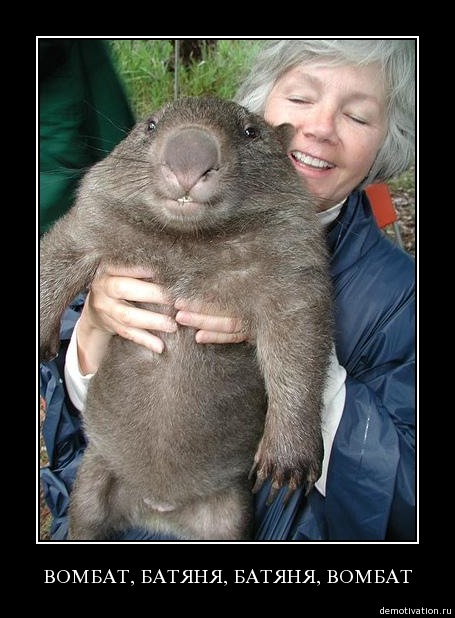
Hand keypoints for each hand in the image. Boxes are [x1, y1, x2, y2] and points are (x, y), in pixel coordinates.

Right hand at [76, 263, 247, 373]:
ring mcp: (105, 308)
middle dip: (153, 294)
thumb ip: (141, 268)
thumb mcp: (124, 271)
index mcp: (108, 269)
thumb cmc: (121, 281)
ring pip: (127, 316)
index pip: (123, 265)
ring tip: (173, 326)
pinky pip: (128, 334)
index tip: (163, 270)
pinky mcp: (110, 325)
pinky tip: (160, 346)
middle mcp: (103, 287)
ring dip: (152, 321)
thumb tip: (174, 264)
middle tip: (177, 301)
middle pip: (124, 289)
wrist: (97, 305)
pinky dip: (145, 340)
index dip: (141, 268)